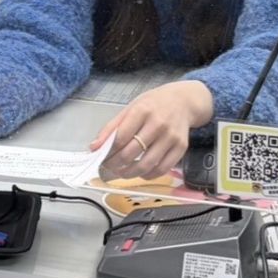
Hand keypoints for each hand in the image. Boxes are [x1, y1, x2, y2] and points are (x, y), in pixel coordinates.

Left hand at [90, 81, 213, 180]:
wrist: (183, 101)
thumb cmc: (154, 104)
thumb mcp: (131, 108)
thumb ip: (112, 127)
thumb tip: (94, 146)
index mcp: (142, 111)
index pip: (120, 137)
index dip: (108, 151)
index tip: (100, 157)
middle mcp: (158, 124)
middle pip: (131, 152)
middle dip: (115, 164)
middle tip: (109, 167)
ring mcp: (171, 137)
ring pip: (146, 164)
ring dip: (130, 173)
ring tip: (122, 172)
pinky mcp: (181, 148)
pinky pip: (162, 169)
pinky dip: (148, 175)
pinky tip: (140, 172)